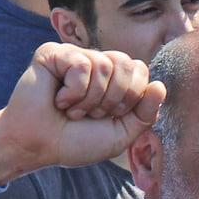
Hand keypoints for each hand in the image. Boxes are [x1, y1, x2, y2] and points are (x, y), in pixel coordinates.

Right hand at [0, 43, 164, 184]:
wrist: (38, 145)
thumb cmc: (75, 141)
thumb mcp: (120, 134)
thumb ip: (145, 114)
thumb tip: (160, 85)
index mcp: (113, 79)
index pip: (140, 72)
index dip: (129, 98)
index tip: (108, 116)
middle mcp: (96, 63)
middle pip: (127, 64)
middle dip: (111, 99)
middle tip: (89, 114)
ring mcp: (75, 56)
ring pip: (104, 66)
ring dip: (89, 100)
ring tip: (71, 110)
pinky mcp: (53, 53)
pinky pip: (81, 64)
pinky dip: (73, 92)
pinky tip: (58, 100)